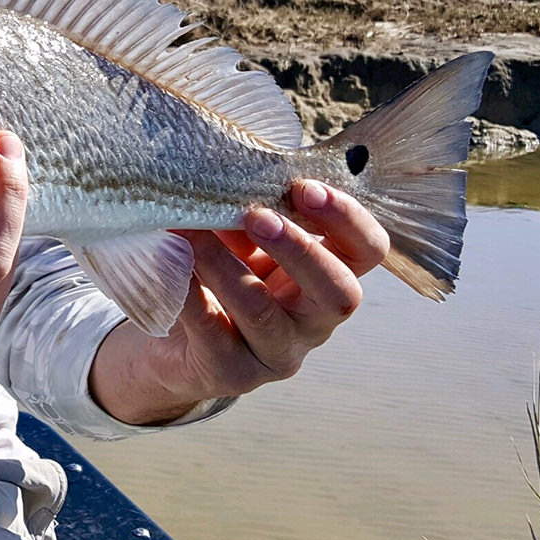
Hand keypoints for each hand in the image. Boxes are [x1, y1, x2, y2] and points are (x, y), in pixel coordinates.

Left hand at [89, 180, 390, 425]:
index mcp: (329, 277)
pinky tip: (171, 262)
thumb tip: (225, 165)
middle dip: (301, 250)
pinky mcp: (230, 373)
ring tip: (191, 233)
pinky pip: (211, 331)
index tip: (304, 187)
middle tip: (258, 215)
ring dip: (226, 267)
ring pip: (264, 314)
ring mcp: (276, 354)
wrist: (176, 343)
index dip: (347, 219)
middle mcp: (313, 321)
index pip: (368, 250)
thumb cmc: (222, 274)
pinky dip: (189, 291)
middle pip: (339, 294)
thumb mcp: (244, 240)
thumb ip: (251, 209)